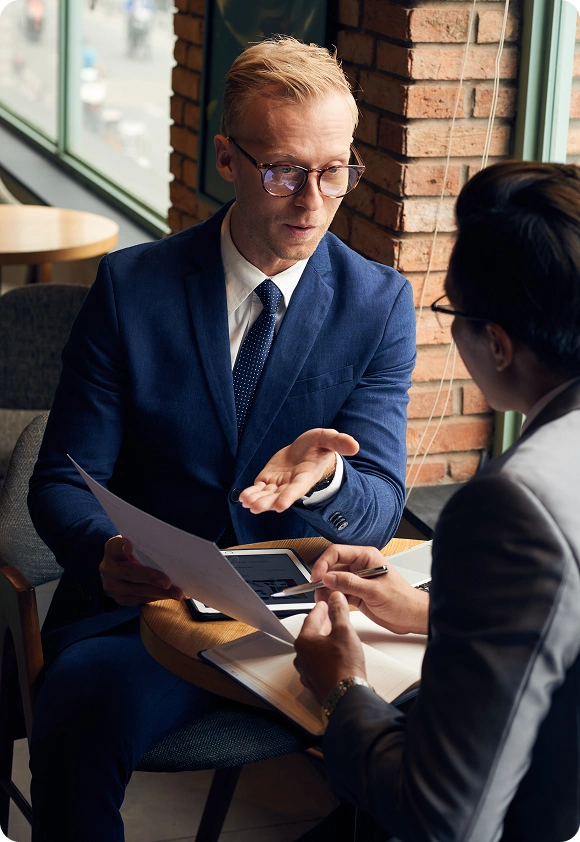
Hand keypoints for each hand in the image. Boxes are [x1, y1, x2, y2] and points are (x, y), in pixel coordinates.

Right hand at [99, 536, 182, 606]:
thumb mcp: (137, 544)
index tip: (129, 547)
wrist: (123, 566)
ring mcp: (112, 585)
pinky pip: (140, 600)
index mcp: (112, 549)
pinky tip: (170, 595)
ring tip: (177, 592)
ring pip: (137, 590)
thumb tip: (172, 549)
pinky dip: (157, 597)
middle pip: (129, 573)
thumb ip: (146, 546)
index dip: (121, 546)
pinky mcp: (120, 598)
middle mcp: (108, 567)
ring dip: (160, 592)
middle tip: (167, 582)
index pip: (115, 546)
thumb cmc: (136, 551)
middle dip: (151, 578)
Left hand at [239, 428, 358, 512]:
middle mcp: (292, 483)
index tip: (280, 505)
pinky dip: (251, 493)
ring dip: (257, 500)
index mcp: (306, 476)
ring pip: (267, 496)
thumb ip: (339, 441)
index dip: (289, 496)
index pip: (297, 489)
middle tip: (257, 507)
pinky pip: (259, 489)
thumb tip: (355, 446)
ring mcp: (279, 484)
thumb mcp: (328, 439)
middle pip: (279, 496)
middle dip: (268, 502)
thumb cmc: (318, 448)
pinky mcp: (269, 479)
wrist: (306, 452)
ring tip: (247, 502)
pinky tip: (244, 497)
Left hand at [294, 591, 365, 702]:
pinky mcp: (315, 682)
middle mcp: (301, 656)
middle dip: (322, 623)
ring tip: (336, 635)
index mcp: (304, 641)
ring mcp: (307, 671)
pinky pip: (318, 663)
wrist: (347, 696)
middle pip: (311, 633)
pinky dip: (325, 655)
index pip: (311, 617)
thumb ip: (338, 611)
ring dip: (324, 640)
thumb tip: (335, 598)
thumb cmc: (343, 666)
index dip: (321, 608)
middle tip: (331, 616)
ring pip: (314, 649)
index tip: (326, 603)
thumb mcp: (344, 631)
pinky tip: (336, 656)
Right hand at [310, 544, 428, 635]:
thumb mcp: (374, 591)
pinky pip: (338, 592)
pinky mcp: (356, 593)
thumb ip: (350, 583)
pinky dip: (331, 598)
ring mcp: (357, 580)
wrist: (411, 617)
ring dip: (325, 590)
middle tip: (316, 590)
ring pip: (333, 580)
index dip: (324, 563)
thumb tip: (329, 578)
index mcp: (366, 557)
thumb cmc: (402, 600)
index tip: (317, 576)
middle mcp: (360, 566)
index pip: (338, 552)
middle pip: (332, 566)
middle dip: (323, 578)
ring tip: (322, 600)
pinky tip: (329, 603)